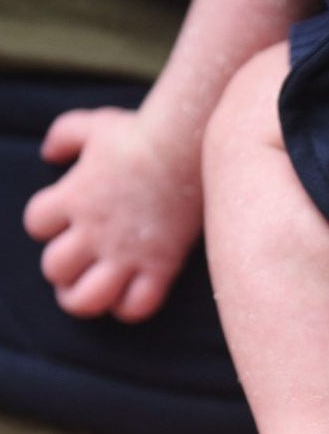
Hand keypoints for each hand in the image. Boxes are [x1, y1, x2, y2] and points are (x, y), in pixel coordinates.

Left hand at [23, 107, 201, 321]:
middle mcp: (93, 231)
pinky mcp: (161, 264)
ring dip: (84, 300)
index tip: (65, 221)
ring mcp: (127, 252)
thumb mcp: (93, 124)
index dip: (46, 225)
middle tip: (74, 267)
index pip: (36, 224)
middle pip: (55, 268)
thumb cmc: (142, 134)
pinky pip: (138, 305)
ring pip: (88, 298)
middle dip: (61, 271)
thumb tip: (50, 153)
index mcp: (73, 198)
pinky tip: (132, 297)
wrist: (187, 147)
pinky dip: (130, 308)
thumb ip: (64, 135)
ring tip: (92, 294)